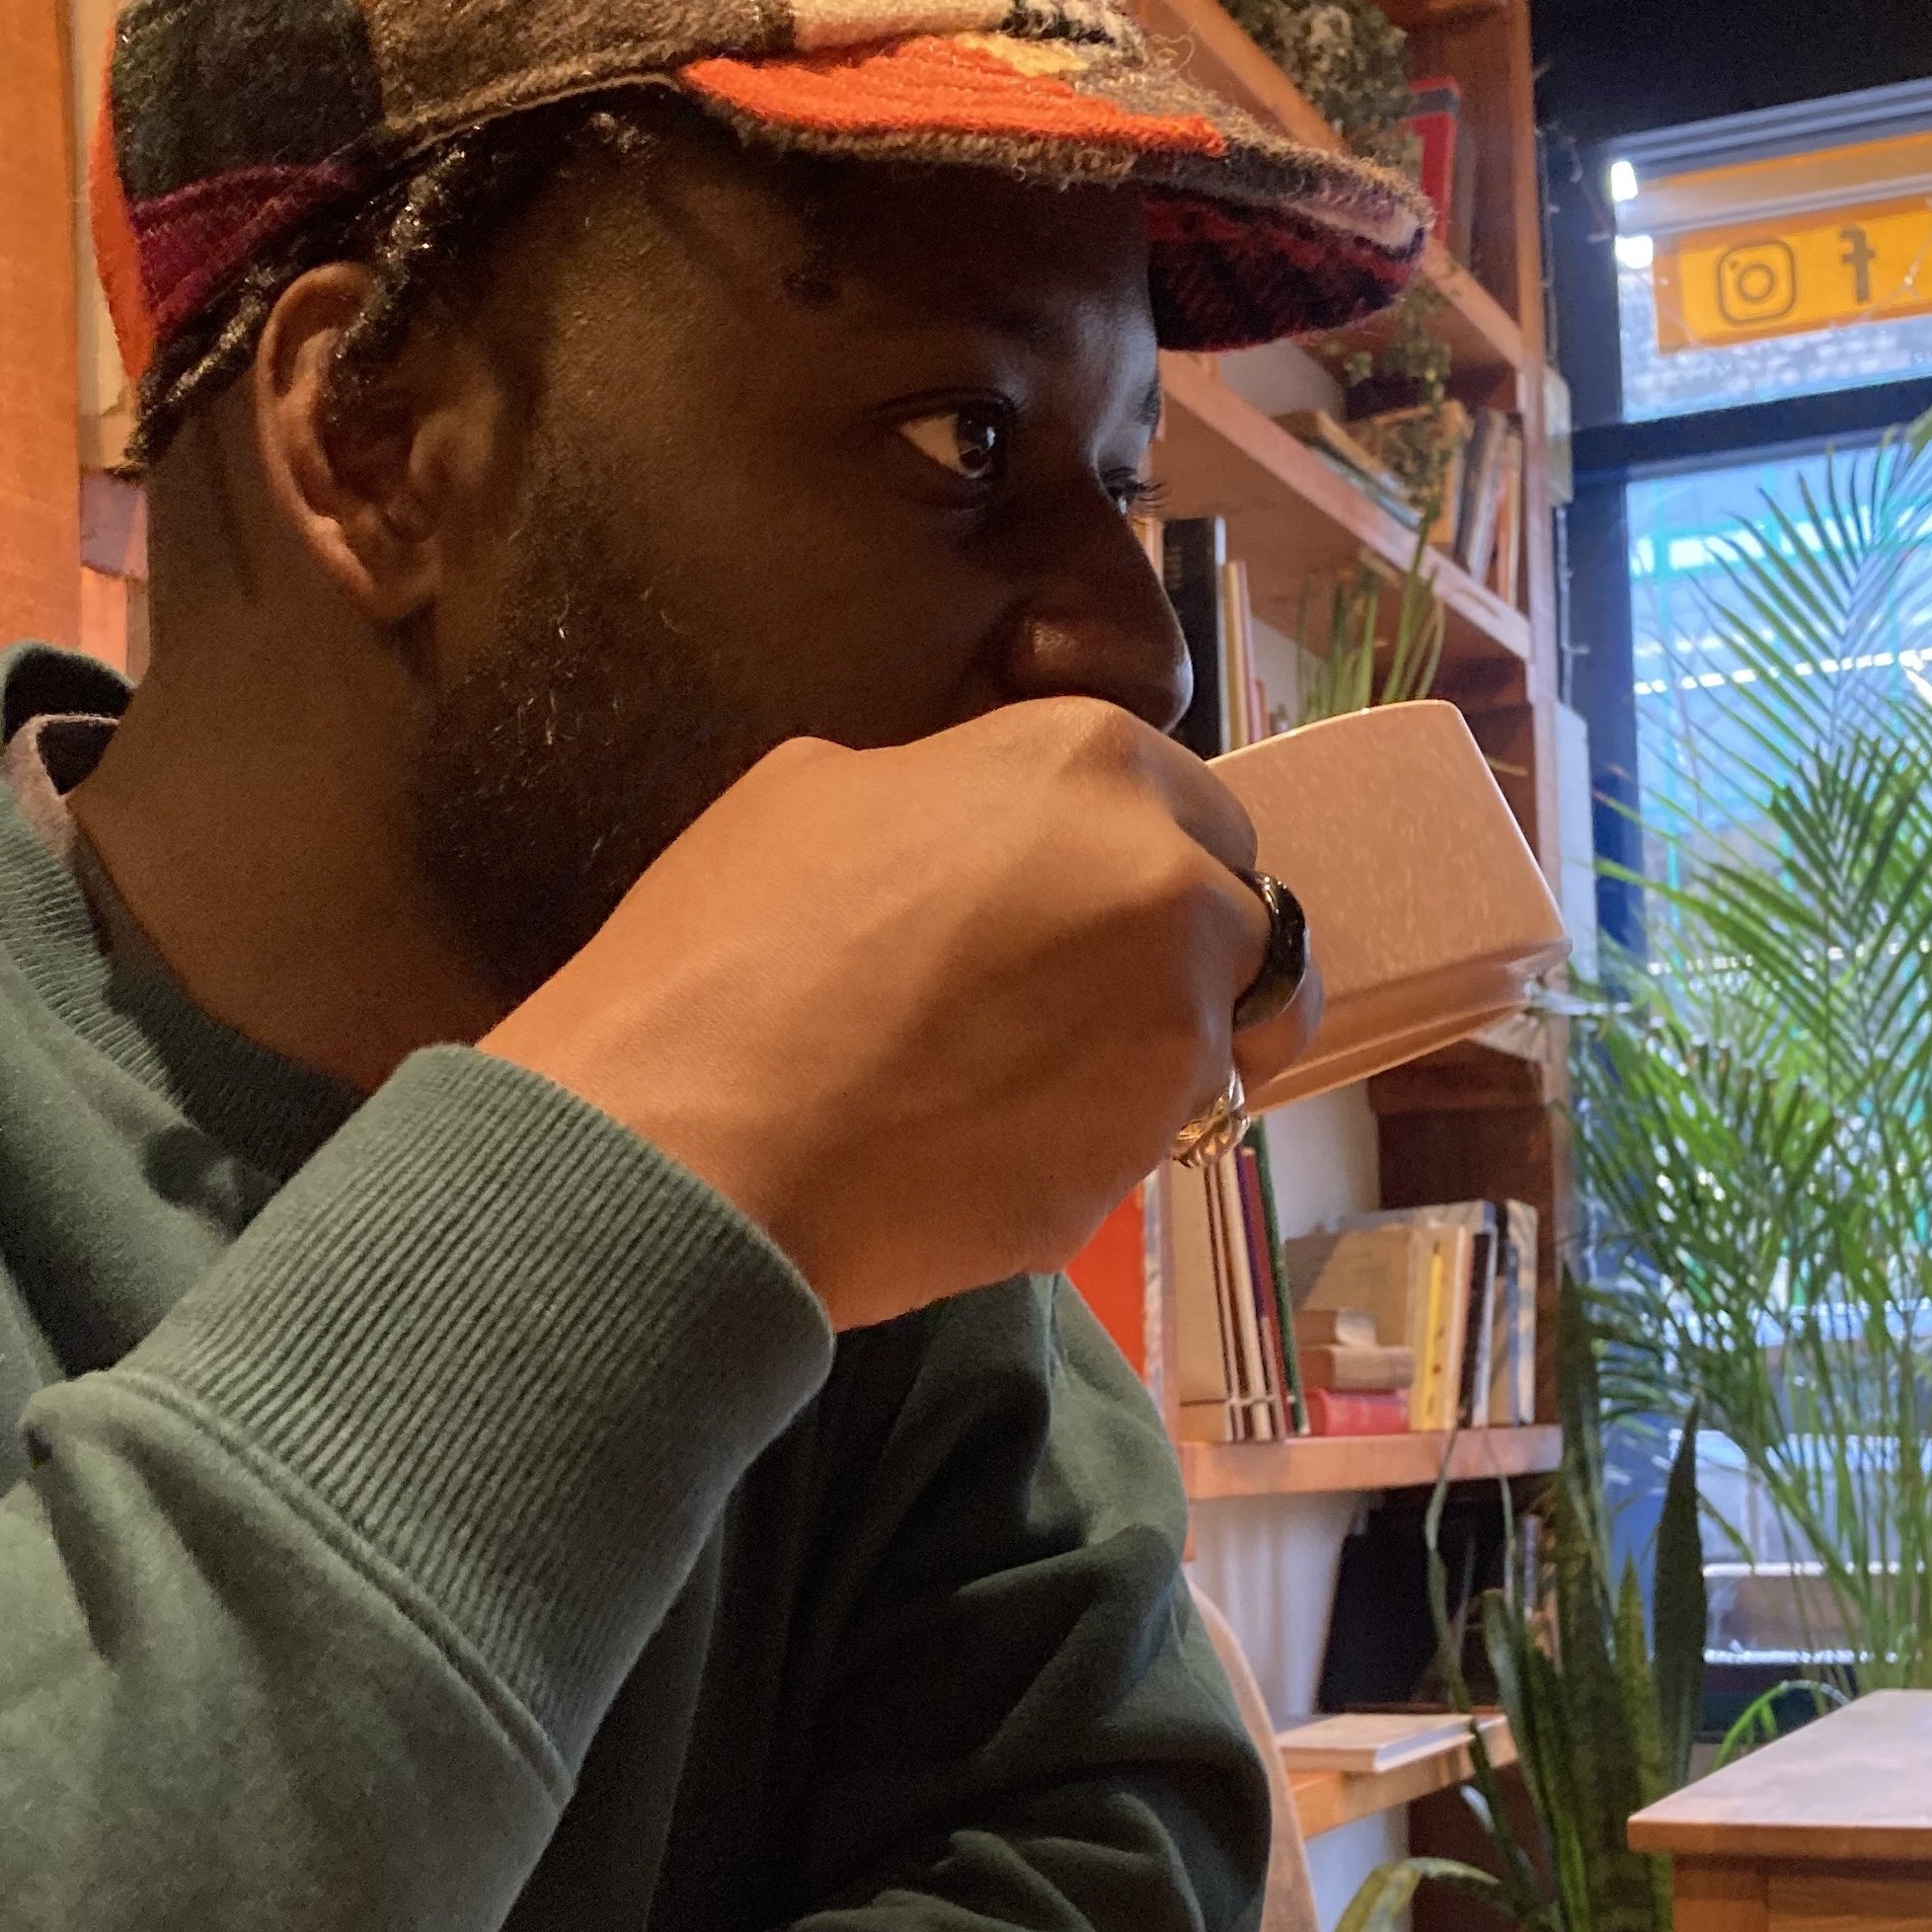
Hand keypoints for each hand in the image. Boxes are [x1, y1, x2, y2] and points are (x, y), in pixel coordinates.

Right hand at [483, 698, 1310, 1325]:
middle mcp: (1166, 888)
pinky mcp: (1136, 1167)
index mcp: (1091, 764)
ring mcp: (1168, 1037)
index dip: (1141, 860)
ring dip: (1139, 1060)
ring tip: (1008, 1088)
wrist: (690, 1151)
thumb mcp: (815, 796)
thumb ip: (944, 795)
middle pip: (1241, 926)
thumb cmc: (726, 953)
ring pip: (1212, 1047)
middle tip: (1069, 1002)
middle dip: (1180, 958)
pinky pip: (1134, 1149)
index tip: (1084, 905)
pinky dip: (1078, 1150)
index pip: (1199, 811)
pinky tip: (968, 1155)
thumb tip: (971, 831)